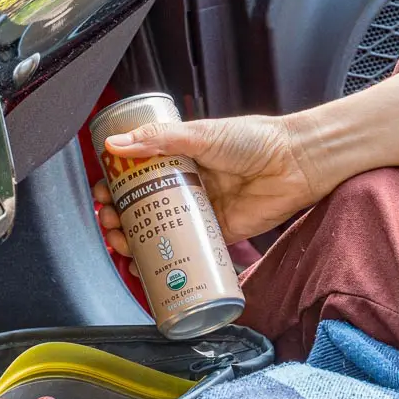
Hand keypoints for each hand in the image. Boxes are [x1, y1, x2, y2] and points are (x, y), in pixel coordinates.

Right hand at [92, 114, 324, 256]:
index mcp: (179, 158)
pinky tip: (149, 265)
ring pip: (160, 231)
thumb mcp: (201, 133)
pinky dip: (167, 259)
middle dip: (120, 218)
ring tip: (122, 244)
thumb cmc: (256, 140)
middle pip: (143, 206)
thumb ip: (159, 139)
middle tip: (110, 223)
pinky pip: (188, 250)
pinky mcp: (217, 234)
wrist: (296, 163)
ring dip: (136, 240)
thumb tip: (117, 144)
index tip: (102, 193)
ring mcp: (201, 211)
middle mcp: (187, 185)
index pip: (137, 174)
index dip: (115, 185)